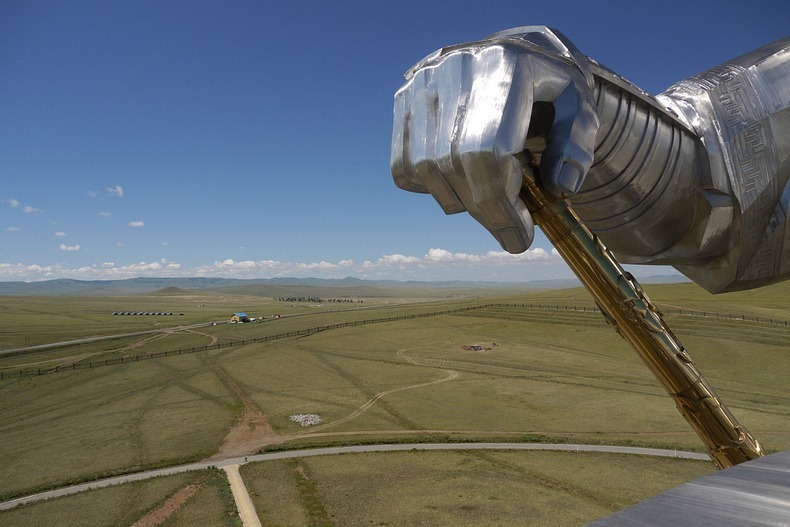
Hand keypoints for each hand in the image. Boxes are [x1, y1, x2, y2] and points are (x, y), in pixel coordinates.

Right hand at [390, 28, 598, 252]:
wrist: (515, 51)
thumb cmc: (551, 87)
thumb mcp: (580, 108)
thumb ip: (576, 146)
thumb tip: (559, 188)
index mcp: (504, 66)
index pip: (486, 150)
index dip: (499, 204)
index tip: (519, 237)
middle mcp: (454, 69)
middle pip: (454, 164)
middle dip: (484, 211)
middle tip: (510, 233)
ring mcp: (422, 84)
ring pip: (426, 169)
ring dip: (459, 201)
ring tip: (489, 202)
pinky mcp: (403, 100)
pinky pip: (403, 166)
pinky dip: (429, 187)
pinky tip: (460, 180)